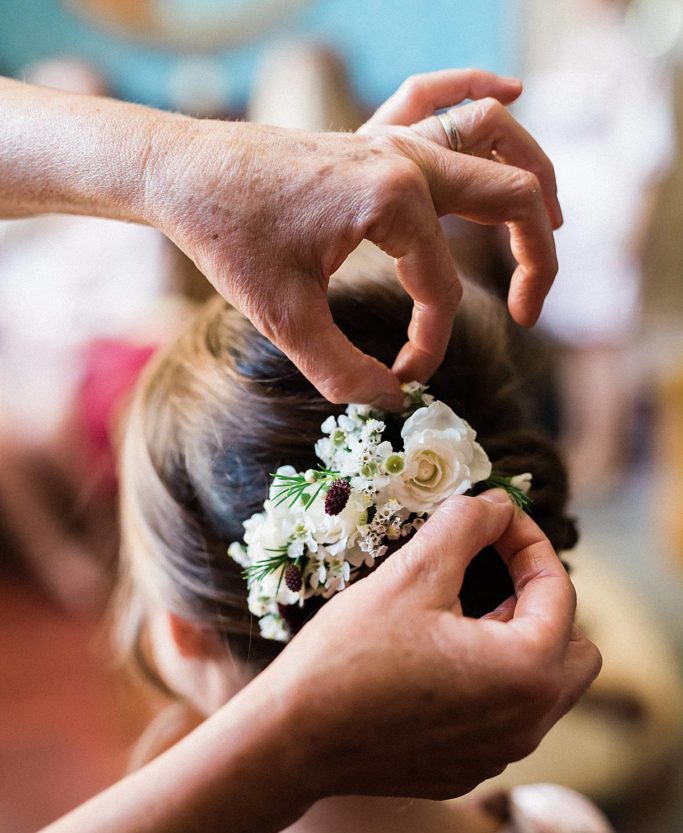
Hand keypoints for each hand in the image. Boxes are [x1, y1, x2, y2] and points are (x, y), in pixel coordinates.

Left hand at [147, 69, 559, 406]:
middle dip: (536, 259)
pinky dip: (480, 89)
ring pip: (493, 136)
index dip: (431, 343)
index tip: (403, 377)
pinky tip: (514, 87)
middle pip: (511, 198)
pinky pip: (439, 95)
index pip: (442, 289)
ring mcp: (391, 137)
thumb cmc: (228, 238)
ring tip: (552, 224)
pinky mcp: (371, 131)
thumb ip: (342, 370)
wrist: (182, 173)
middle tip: (528, 312)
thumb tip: (389, 403)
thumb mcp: (284, 318)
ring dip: (532, 173)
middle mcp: (406, 159)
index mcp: (393, 202)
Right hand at [266, 491, 599, 800]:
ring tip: (460, 617)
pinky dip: (489, 685)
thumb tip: (497, 503)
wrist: (291, 740)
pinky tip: (436, 665)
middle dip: (542, 604)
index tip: (496, 520)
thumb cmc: (349, 655)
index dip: (529, 543)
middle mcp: (527, 724)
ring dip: (516, 644)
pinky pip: (504, 719)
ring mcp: (498, 755)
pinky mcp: (467, 771)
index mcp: (526, 672)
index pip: (559, 591)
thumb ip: (466, 526)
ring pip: (541, 688)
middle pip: (575, 652)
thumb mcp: (411, 574)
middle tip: (491, 577)